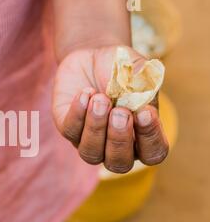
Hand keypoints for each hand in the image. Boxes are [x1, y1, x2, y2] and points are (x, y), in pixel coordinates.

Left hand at [52, 46, 168, 172]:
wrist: (92, 57)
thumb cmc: (122, 69)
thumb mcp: (140, 71)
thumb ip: (146, 85)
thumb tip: (140, 102)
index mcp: (141, 137)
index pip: (153, 153)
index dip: (151, 138)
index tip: (145, 112)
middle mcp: (114, 146)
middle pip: (119, 164)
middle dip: (119, 139)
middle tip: (120, 112)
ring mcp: (89, 141)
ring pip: (91, 153)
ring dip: (96, 127)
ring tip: (100, 99)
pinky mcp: (67, 128)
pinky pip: (70, 131)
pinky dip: (78, 112)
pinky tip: (86, 93)